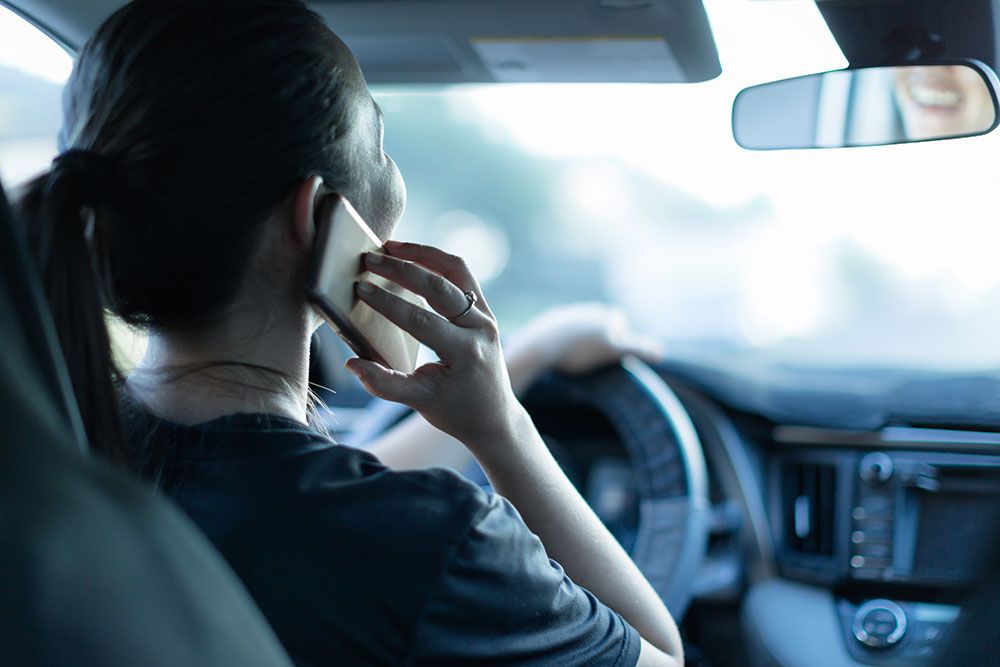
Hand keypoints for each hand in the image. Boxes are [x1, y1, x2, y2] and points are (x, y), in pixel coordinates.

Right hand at [344, 240, 523, 451]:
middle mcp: (481, 328)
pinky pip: (462, 276)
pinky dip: (436, 261)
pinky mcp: (484, 310)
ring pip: (456, 270)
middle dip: (402, 269)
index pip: (423, 321)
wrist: (493, 416)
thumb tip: (352, 364)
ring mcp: (486, 316)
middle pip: (440, 287)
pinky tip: (411, 256)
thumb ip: (385, 385)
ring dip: (423, 254)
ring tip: (391, 246)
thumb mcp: (420, 403)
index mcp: (466, 353)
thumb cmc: (456, 411)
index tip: (361, 288)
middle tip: (370, 259)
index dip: (389, 303)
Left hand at [504, 303, 662, 393]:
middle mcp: (587, 309)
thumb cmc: (579, 352)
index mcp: (603, 314)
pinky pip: (564, 330)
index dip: (618, 339)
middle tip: (594, 355)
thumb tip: (661, 352)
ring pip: (583, 325)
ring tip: (577, 356)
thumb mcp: (612, 352)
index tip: (610, 353)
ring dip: (584, 337)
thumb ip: (637, 349)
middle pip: (602, 322)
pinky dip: (566, 339)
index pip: (619, 323)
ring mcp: (568, 314)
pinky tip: (561, 353)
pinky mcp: (551, 321)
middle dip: (602, 335)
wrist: (541, 346)